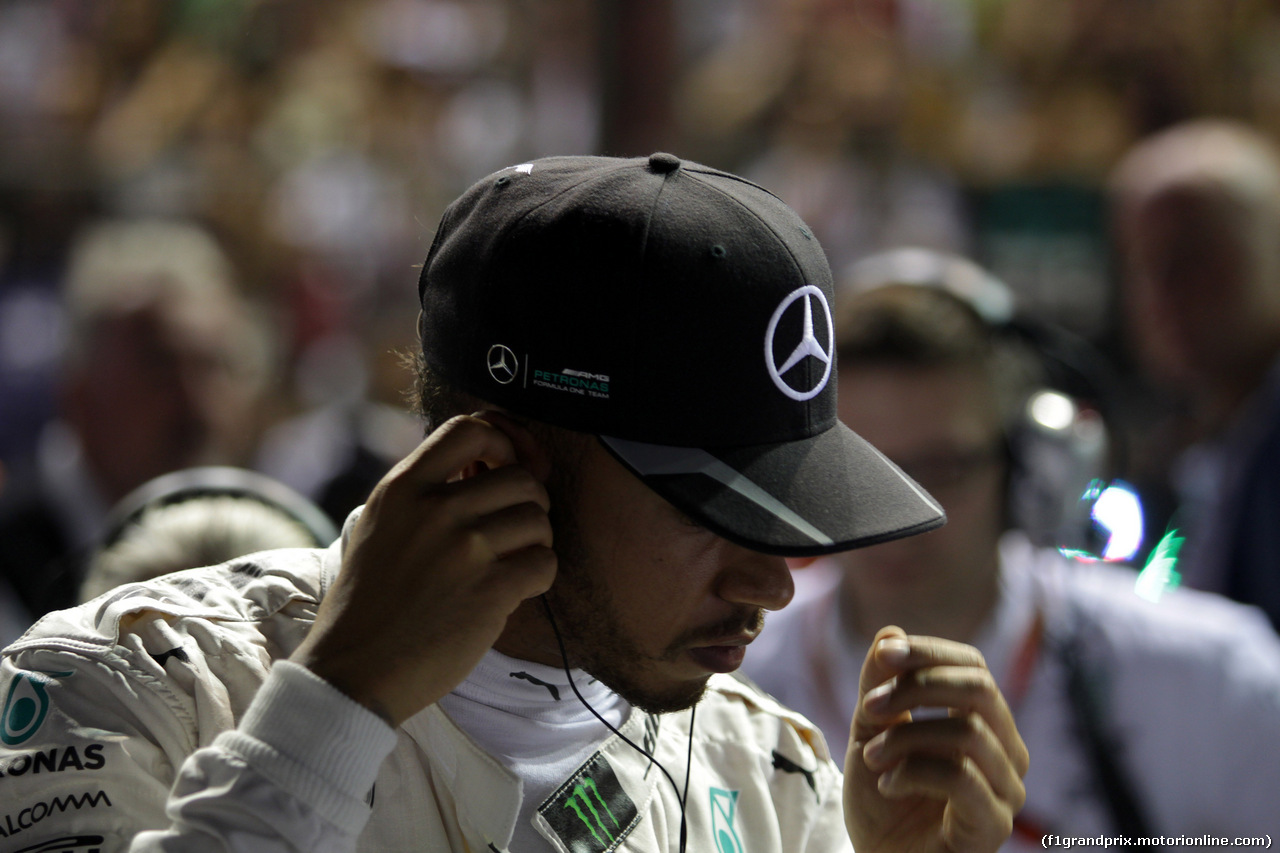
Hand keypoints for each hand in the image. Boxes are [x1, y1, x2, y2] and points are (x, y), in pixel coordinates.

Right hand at [290, 412, 556, 726]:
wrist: (352, 671)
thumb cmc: (370, 602)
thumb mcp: (382, 526)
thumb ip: (428, 493)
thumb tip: (495, 465)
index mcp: (403, 488)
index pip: (470, 429)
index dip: (504, 441)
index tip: (508, 466)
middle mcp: (435, 509)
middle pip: (520, 477)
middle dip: (530, 501)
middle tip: (514, 529)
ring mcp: (464, 549)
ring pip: (538, 519)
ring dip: (536, 541)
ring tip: (512, 562)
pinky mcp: (490, 590)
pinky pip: (544, 563)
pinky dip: (538, 576)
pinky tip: (513, 591)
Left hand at [844, 626, 1028, 852]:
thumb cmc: (883, 797)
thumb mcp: (869, 731)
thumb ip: (878, 684)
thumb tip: (890, 632)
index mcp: (984, 721)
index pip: (973, 666)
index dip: (929, 652)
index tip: (884, 655)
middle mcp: (1007, 751)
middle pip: (979, 688)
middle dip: (916, 686)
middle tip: (868, 707)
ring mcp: (1007, 790)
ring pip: (967, 731)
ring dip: (906, 736)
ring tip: (870, 757)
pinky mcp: (995, 826)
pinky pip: (963, 777)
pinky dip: (913, 772)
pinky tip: (887, 785)